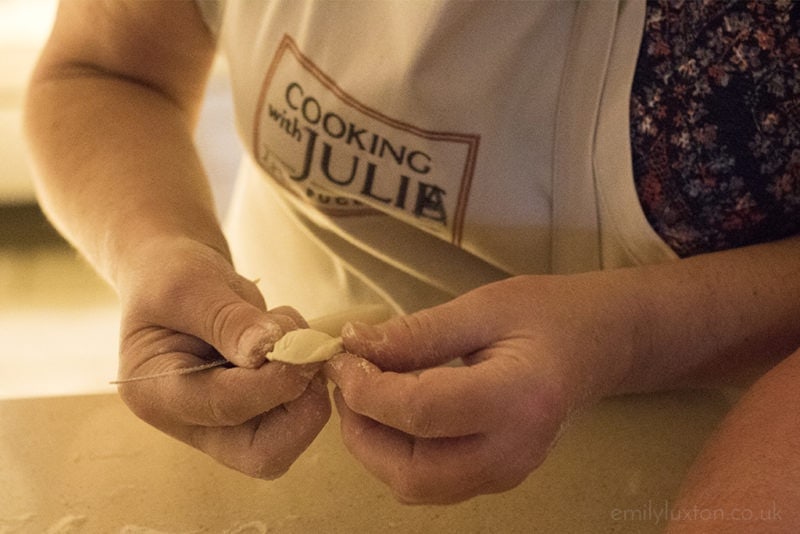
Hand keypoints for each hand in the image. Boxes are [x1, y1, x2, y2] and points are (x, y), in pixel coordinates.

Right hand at [115, 237, 330, 477]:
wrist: (174, 273)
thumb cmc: (169, 276)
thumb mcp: (188, 285)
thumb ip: (227, 319)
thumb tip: (268, 350)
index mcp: (157, 394)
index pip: (224, 408)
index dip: (272, 380)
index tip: (298, 343)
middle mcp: (191, 421)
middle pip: (261, 455)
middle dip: (299, 407)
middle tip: (307, 353)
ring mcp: (226, 421)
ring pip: (288, 438)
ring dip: (307, 385)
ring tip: (288, 328)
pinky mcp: (254, 409)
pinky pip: (297, 413)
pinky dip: (309, 375)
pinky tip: (289, 334)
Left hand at [325, 275, 638, 502]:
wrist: (597, 345)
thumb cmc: (548, 314)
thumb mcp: (482, 307)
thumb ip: (417, 333)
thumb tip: (353, 345)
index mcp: (518, 398)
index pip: (422, 412)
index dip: (368, 389)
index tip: (341, 356)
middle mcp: (514, 451)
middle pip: (412, 472)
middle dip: (362, 432)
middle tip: (346, 382)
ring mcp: (508, 473)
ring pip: (416, 486)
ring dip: (374, 447)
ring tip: (364, 394)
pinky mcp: (497, 478)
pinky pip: (432, 480)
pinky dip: (397, 452)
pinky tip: (392, 411)